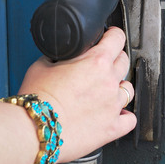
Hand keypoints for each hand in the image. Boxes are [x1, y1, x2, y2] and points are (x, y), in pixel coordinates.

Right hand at [18, 27, 136, 162]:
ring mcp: (113, 105)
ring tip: (106, 90)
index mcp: (96, 61)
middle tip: (102, 64)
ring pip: (128, 89)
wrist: (34, 129)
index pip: (117, 38)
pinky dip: (125, 116)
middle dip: (115, 59)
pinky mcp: (112, 128)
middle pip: (124, 61)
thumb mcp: (43, 64)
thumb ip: (59, 56)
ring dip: (119, 86)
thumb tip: (62, 56)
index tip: (110, 37)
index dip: (113, 34)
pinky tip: (116, 113)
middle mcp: (109, 81)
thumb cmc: (37, 100)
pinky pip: (130, 120)